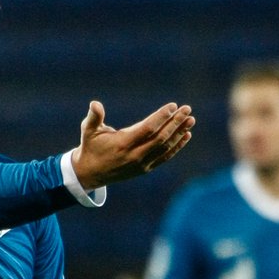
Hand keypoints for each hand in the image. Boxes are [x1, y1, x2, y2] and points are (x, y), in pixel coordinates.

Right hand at [72, 101, 194, 189]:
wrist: (90, 174)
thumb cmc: (91, 147)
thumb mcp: (88, 131)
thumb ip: (94, 117)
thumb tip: (95, 104)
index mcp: (122, 144)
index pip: (147, 129)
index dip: (161, 117)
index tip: (172, 106)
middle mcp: (134, 156)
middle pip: (160, 138)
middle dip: (175, 123)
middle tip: (187, 109)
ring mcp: (141, 164)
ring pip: (165, 148)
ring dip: (179, 133)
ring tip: (190, 119)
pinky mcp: (145, 169)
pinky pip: (164, 157)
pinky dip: (177, 146)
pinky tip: (186, 135)